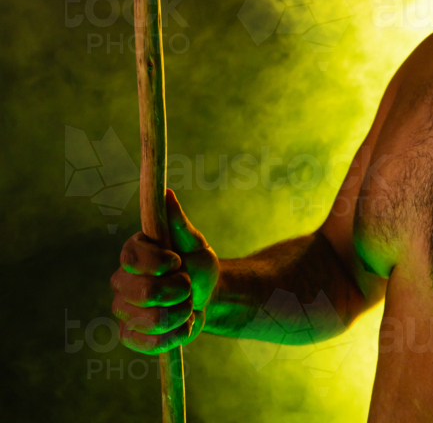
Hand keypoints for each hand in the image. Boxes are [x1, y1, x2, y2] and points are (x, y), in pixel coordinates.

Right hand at [110, 189, 219, 353]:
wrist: (206, 296)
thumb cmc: (197, 264)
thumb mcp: (194, 242)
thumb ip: (178, 222)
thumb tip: (166, 193)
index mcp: (133, 252)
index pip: (131, 257)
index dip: (158, 262)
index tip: (177, 260)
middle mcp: (121, 281)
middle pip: (143, 291)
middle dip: (177, 290)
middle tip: (188, 285)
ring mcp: (123, 311)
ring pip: (151, 319)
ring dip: (181, 311)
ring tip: (187, 304)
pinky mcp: (131, 337)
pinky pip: (151, 343)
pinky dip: (177, 333)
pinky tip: (183, 322)